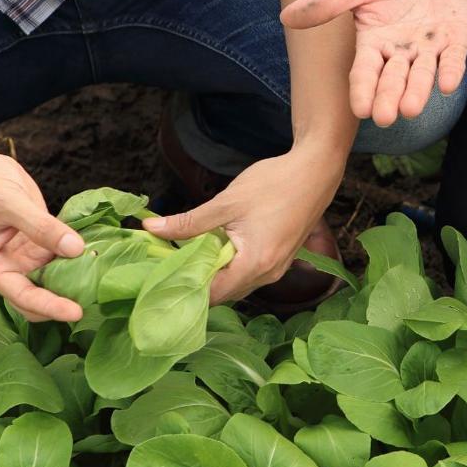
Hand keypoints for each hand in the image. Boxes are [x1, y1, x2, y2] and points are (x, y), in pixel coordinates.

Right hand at [0, 146, 84, 321]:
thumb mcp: (11, 203)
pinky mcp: (38, 243)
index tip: (76, 313)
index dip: (49, 306)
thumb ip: (42, 227)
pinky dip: (78, 258)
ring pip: (53, 278)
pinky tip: (100, 258)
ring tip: (104, 283)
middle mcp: (7, 266)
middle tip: (96, 301)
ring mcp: (24, 256)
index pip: (21, 295)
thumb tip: (76, 249)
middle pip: (38, 295)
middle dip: (63, 300)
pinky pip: (60, 255)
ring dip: (74, 280)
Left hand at [142, 145, 344, 303]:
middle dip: (199, 281)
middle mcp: (269, 274)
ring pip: (238, 282)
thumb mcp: (226, 203)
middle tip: (171, 263)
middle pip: (226, 293)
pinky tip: (218, 245)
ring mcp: (278, 268)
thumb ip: (188, 222)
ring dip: (216, 272)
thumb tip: (150, 229)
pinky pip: (251, 272)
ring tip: (192, 253)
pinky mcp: (282, 258)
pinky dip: (232, 265)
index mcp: (255, 264)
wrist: (316, 171)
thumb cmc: (274, 184)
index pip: (213, 294)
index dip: (186, 287)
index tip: (163, 274)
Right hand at [280, 0, 466, 126]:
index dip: (364, 90)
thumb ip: (328, 3)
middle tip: (384, 118)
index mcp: (374, 45)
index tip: (360, 110)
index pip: (365, 72)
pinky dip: (451, 71)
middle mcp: (401, 54)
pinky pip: (453, 60)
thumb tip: (286, 16)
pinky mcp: (456, 42)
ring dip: (418, 92)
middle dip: (389, 98)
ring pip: (422, 76)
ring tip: (411, 110)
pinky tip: (447, 85)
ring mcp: (429, 50)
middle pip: (393, 80)